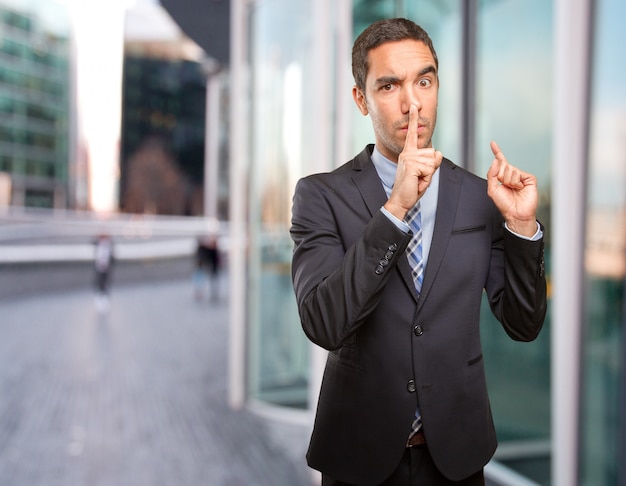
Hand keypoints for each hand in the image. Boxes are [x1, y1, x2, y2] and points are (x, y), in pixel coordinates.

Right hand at [385, 105, 441, 219]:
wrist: (400, 200)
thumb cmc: (412, 188)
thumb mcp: (425, 173)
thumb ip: (432, 163)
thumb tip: (438, 152)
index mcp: (408, 153)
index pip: (412, 134)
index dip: (414, 120)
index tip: (414, 107)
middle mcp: (407, 153)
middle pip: (433, 153)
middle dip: (431, 168)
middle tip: (419, 178)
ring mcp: (408, 158)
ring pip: (432, 161)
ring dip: (429, 174)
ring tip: (417, 180)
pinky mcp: (412, 165)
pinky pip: (430, 168)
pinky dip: (427, 178)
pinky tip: (417, 182)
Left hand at [486, 141, 538, 236]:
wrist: (516, 213)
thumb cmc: (505, 204)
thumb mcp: (492, 190)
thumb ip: (491, 174)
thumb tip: (495, 161)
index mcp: (503, 177)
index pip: (500, 162)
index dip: (497, 152)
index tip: (492, 143)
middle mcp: (512, 174)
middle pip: (502, 166)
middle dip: (500, 177)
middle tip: (505, 187)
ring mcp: (521, 176)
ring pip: (510, 170)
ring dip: (508, 181)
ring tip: (513, 189)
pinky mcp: (529, 178)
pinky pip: (518, 174)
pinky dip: (515, 182)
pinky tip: (519, 188)